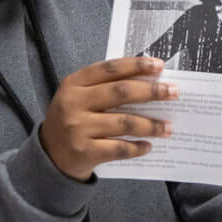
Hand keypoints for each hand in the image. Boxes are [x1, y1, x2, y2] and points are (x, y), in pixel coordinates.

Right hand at [39, 56, 175, 180]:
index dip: (136, 65)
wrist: (48, 156)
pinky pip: (118, 148)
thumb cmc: (74, 120)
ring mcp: (77, 128)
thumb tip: (152, 82)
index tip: (159, 65)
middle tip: (174, 92)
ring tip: (168, 127)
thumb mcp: (81, 97)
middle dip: (151, 92)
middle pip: (120, 92)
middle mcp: (73, 103)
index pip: (110, 69)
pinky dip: (137, 147)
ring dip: (150, 125)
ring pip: (124, 123)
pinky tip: (148, 146)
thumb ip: (107, 87)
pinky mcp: (83, 152)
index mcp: (74, 84)